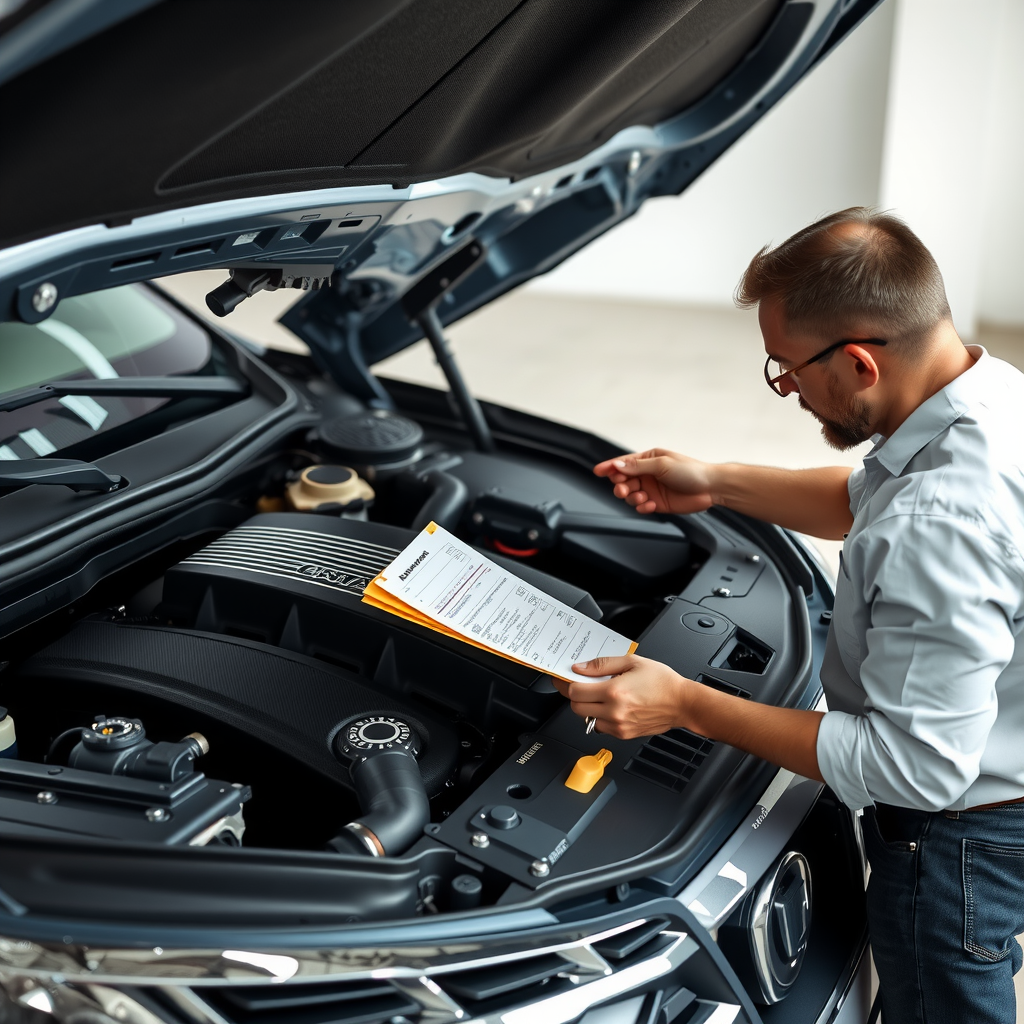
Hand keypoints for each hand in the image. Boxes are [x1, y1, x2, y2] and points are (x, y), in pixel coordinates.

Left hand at [551, 655, 696, 739]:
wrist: (683, 703)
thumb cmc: (662, 682)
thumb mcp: (631, 662)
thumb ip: (602, 665)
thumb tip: (580, 668)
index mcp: (614, 692)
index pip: (575, 691)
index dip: (565, 683)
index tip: (562, 678)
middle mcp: (614, 712)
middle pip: (576, 707)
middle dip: (575, 694)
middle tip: (581, 684)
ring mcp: (618, 726)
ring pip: (587, 718)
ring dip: (587, 706)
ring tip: (600, 694)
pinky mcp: (623, 735)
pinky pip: (600, 727)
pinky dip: (599, 716)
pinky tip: (611, 705)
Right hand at [593, 449, 715, 514]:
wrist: (710, 488)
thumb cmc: (691, 471)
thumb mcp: (662, 465)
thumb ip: (638, 466)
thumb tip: (617, 465)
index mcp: (648, 460)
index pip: (624, 463)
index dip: (610, 467)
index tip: (598, 471)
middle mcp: (647, 474)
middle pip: (623, 480)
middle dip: (620, 485)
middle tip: (622, 488)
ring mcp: (651, 489)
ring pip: (630, 495)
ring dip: (632, 497)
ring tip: (643, 497)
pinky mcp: (656, 503)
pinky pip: (640, 506)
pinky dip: (642, 507)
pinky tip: (650, 504)